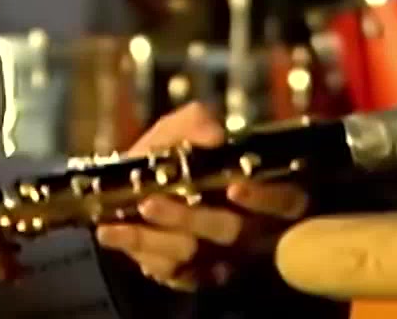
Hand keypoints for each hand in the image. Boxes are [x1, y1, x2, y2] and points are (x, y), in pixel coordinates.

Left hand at [93, 103, 309, 291]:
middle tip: (152, 201)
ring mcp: (217, 257)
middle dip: (191, 216)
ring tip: (132, 209)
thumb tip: (215, 135)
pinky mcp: (189, 274)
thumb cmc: (164, 158)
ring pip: (195, 252)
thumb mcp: (176, 131)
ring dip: (157, 233)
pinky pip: (168, 269)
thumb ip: (195, 122)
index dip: (266, 198)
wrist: (123, 191)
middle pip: (231, 232)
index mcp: (256, 191)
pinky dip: (136, 246)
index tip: (236, 186)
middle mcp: (244, 229)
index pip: (286, 201)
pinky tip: (110, 230)